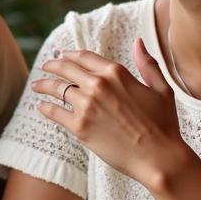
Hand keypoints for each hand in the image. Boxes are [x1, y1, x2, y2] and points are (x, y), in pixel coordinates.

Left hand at [32, 39, 190, 193]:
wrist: (158, 157)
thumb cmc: (163, 124)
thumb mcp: (161, 89)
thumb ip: (147, 64)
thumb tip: (138, 42)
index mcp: (116, 72)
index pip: (84, 56)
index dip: (69, 54)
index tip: (62, 55)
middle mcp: (98, 85)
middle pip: (66, 69)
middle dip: (52, 66)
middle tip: (45, 67)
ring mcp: (87, 105)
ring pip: (57, 89)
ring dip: (44, 85)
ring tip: (36, 85)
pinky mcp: (80, 127)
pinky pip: (55, 113)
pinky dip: (46, 108)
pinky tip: (42, 106)